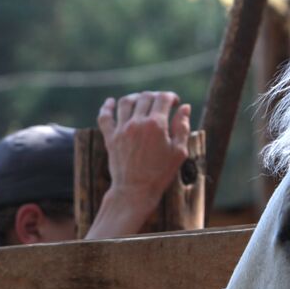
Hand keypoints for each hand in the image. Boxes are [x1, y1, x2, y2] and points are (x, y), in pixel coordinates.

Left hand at [87, 91, 191, 238]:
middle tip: (160, 104)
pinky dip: (107, 107)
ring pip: (126, 102)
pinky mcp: (110, 138)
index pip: (163, 98)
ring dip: (135, 97)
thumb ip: (182, 127)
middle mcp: (137, 123)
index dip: (171, 97)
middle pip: (145, 97)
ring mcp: (121, 129)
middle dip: (156, 97)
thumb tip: (185, 107)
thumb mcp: (179, 152)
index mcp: (156, 125)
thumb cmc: (160, 174)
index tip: (174, 103)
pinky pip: (105, 116)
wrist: (135, 191)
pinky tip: (111, 102)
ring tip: (141, 101)